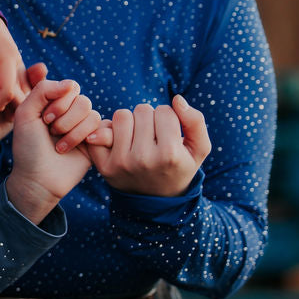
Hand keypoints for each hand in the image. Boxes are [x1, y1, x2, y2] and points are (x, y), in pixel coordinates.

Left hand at [7, 77, 98, 223]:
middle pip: (82, 101)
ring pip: (92, 115)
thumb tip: (70, 84)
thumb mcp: (26, 114)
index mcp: (53, 103)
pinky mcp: (95, 142)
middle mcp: (70, 113)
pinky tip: (77, 149)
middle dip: (65, 119)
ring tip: (60, 147)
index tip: (44, 120)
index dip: (59, 103)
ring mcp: (83, 127)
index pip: (69, 87)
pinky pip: (104, 128)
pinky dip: (86, 138)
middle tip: (51, 133)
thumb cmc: (28, 147)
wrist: (38, 179)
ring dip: (73, 132)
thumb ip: (42, 90)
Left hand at [86, 95, 210, 196]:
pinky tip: (119, 141)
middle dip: (148, 118)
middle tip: (152, 135)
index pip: (165, 111)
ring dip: (130, 121)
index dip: (168, 118)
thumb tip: (177, 99)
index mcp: (169, 154)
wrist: (156, 200)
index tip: (168, 133)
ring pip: (121, 116)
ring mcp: (121, 163)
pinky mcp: (104, 166)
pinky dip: (108, 130)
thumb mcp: (198, 149)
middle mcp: (144, 159)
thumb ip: (196, 121)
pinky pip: (100, 130)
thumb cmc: (179, 167)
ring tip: (137, 136)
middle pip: (142, 110)